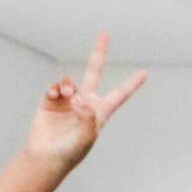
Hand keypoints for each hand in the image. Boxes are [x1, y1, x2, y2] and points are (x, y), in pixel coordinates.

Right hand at [22, 33, 146, 168]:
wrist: (46, 157)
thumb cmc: (70, 152)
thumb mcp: (85, 138)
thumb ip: (88, 119)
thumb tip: (81, 100)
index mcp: (100, 112)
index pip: (120, 94)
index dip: (132, 84)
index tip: (145, 73)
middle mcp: (85, 102)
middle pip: (94, 72)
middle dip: (98, 53)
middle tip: (105, 34)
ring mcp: (67, 100)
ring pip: (70, 80)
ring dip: (68, 84)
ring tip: (66, 95)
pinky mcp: (50, 101)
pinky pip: (55, 87)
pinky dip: (56, 88)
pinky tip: (57, 95)